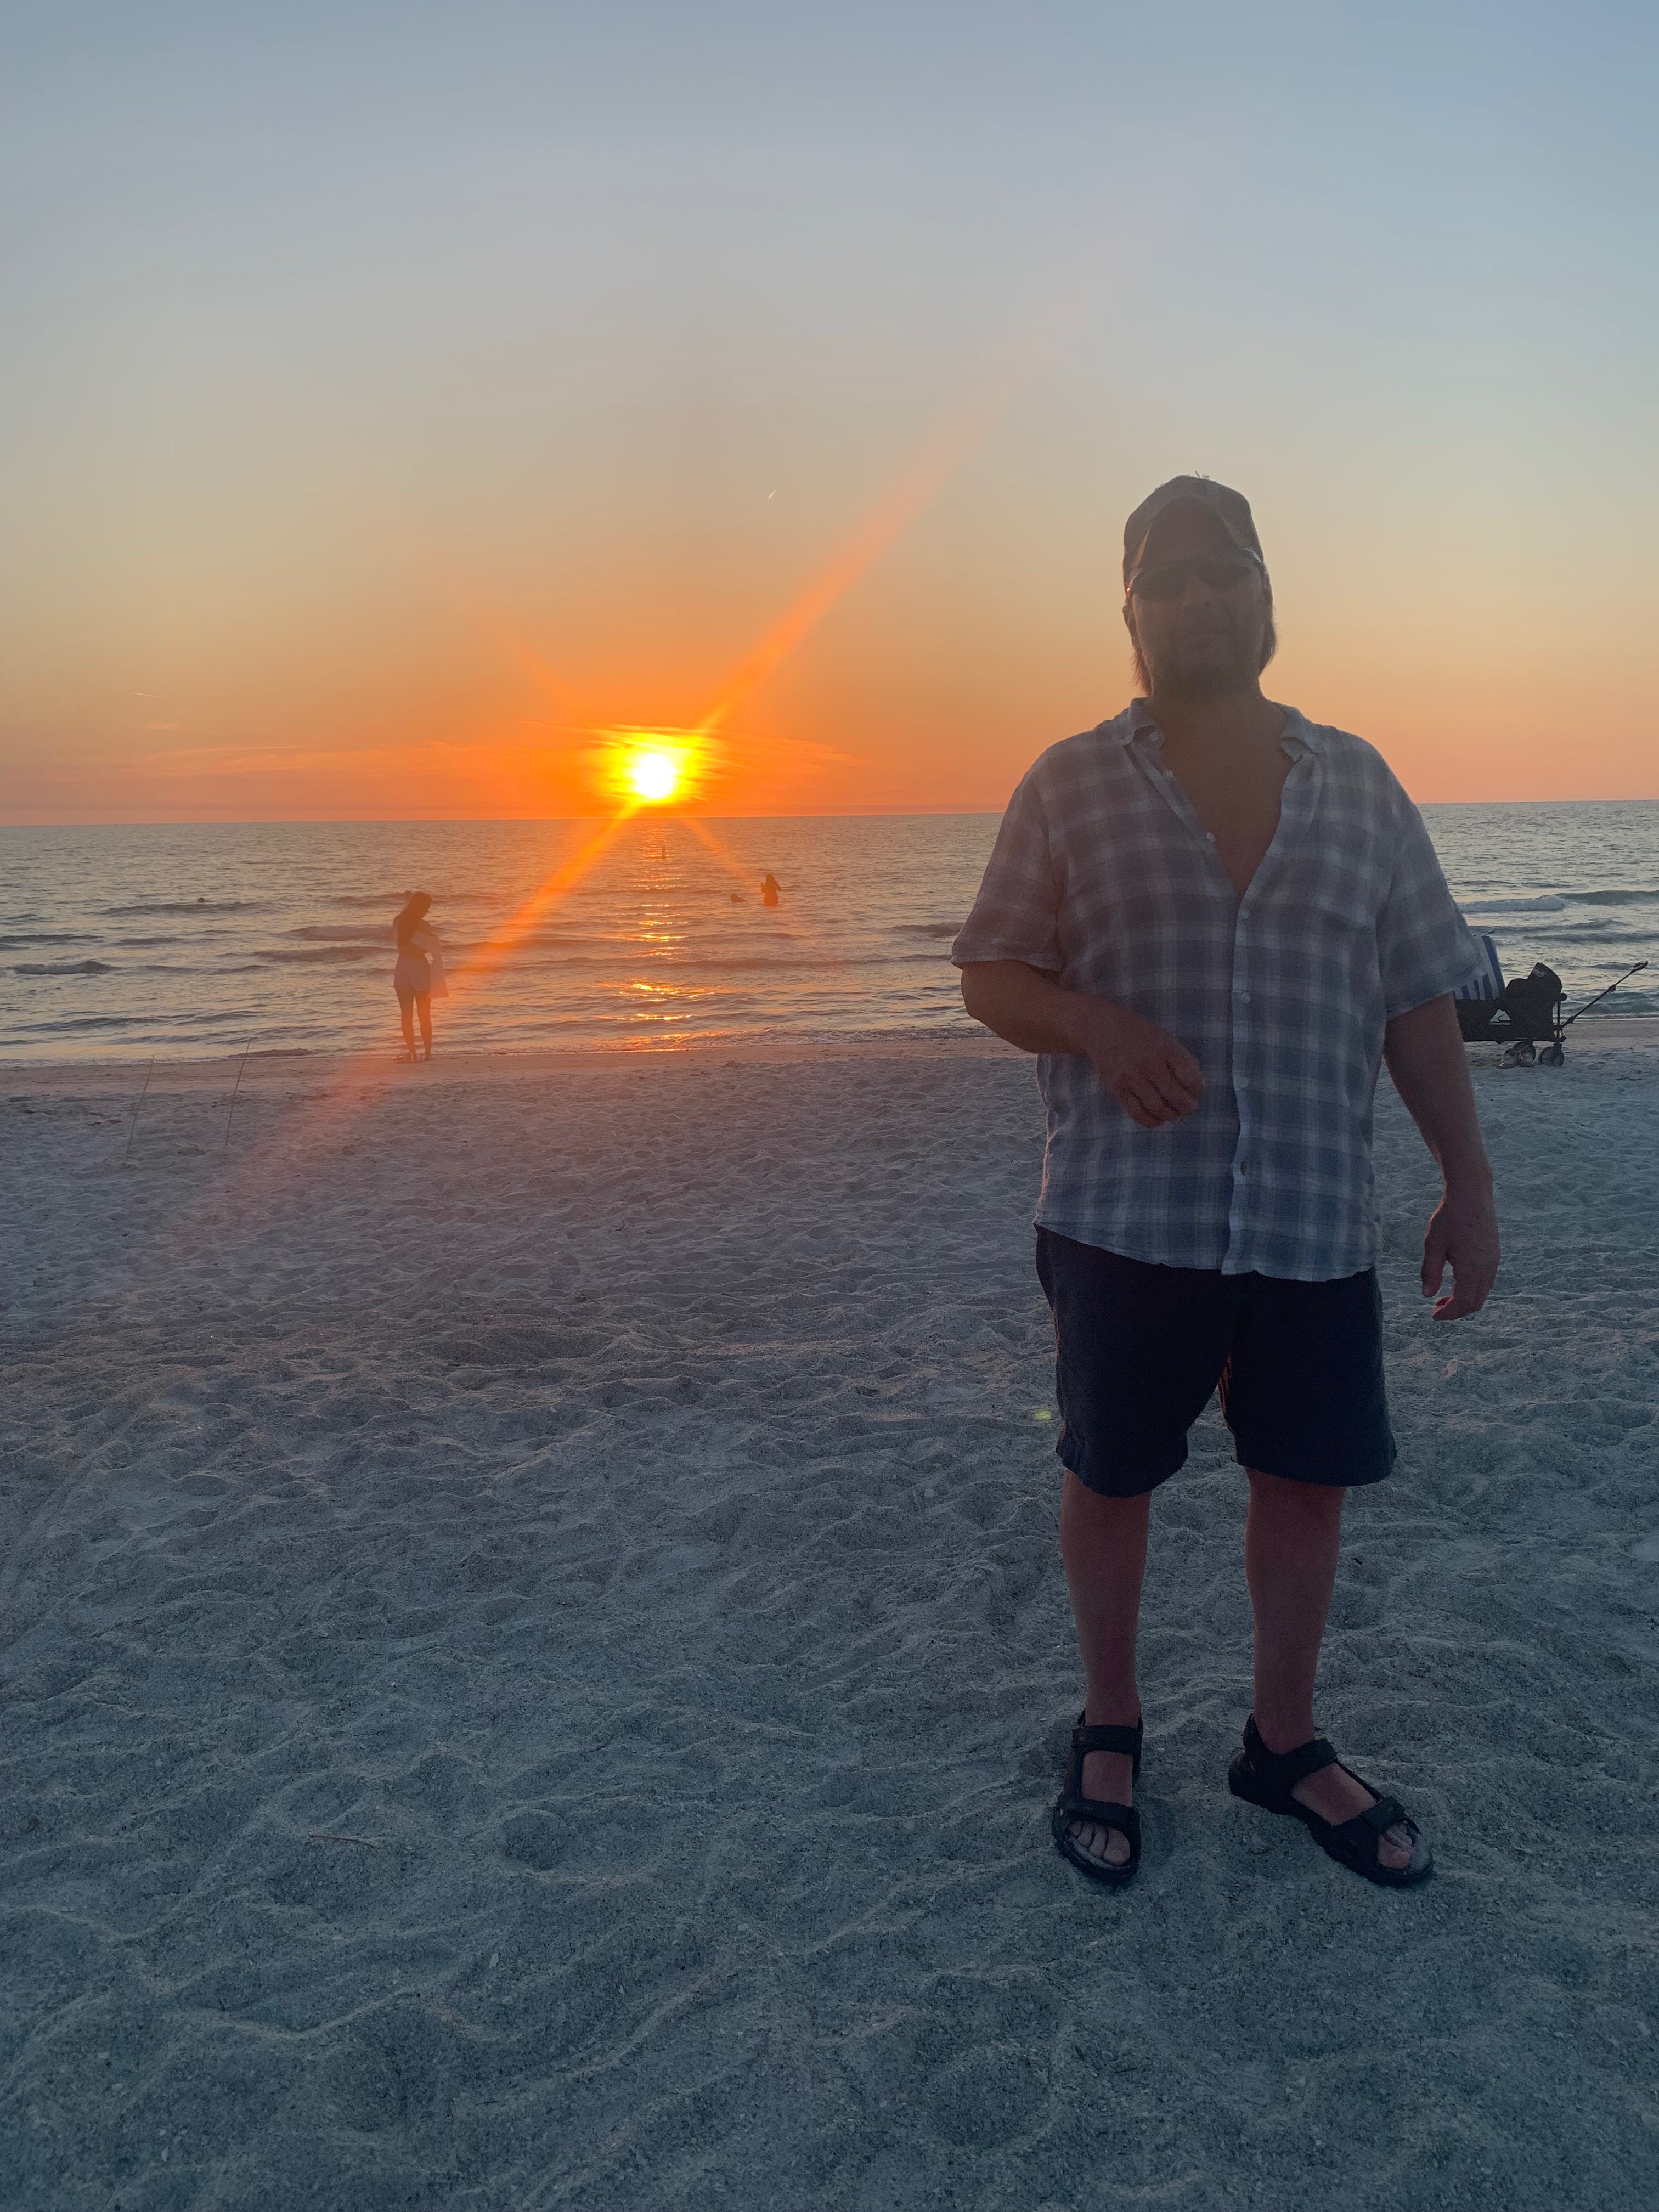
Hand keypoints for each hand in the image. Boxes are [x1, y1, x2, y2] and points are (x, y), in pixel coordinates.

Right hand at [1083, 1002, 1204, 1129]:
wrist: (1102, 1028)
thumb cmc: (1138, 1033)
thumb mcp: (1164, 1038)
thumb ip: (1180, 1059)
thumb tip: (1194, 1087)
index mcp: (1165, 1049)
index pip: (1190, 1077)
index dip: (1198, 1090)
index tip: (1197, 1093)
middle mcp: (1149, 1064)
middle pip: (1176, 1096)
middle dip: (1187, 1107)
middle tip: (1189, 1108)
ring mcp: (1131, 1078)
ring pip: (1158, 1108)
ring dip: (1171, 1115)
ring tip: (1174, 1114)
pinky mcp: (1117, 1089)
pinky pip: (1137, 1113)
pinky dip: (1151, 1121)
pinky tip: (1158, 1120)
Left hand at [1422, 1182, 1499, 1318]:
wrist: (1472, 1194)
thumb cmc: (1449, 1217)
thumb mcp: (1433, 1244)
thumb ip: (1430, 1271)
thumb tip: (1427, 1295)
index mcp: (1472, 1268)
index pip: (1463, 1303)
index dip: (1448, 1314)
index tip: (1433, 1315)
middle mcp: (1487, 1268)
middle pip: (1475, 1303)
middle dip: (1456, 1310)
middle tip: (1436, 1308)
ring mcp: (1494, 1261)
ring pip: (1483, 1292)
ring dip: (1465, 1299)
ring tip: (1443, 1296)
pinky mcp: (1495, 1253)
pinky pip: (1486, 1281)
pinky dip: (1472, 1288)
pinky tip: (1456, 1280)